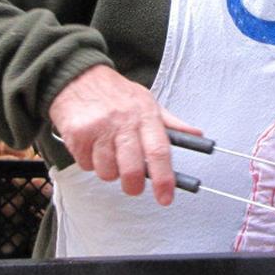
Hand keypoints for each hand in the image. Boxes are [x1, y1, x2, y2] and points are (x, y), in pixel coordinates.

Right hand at [48, 64, 201, 204]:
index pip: (159, 152)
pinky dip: (89, 161)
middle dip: (133, 186)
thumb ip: (171, 123)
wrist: (77, 77)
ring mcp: (99, 129)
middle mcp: (123, 122)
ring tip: (108, 153)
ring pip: (107, 172)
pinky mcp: (78, 135)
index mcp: (145, 115)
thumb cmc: (115, 93)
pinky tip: (92, 145)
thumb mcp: (147, 101)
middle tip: (133, 185)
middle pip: (132, 169)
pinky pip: (86, 165)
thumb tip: (196, 135)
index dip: (164, 179)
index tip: (165, 196)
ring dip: (108, 170)